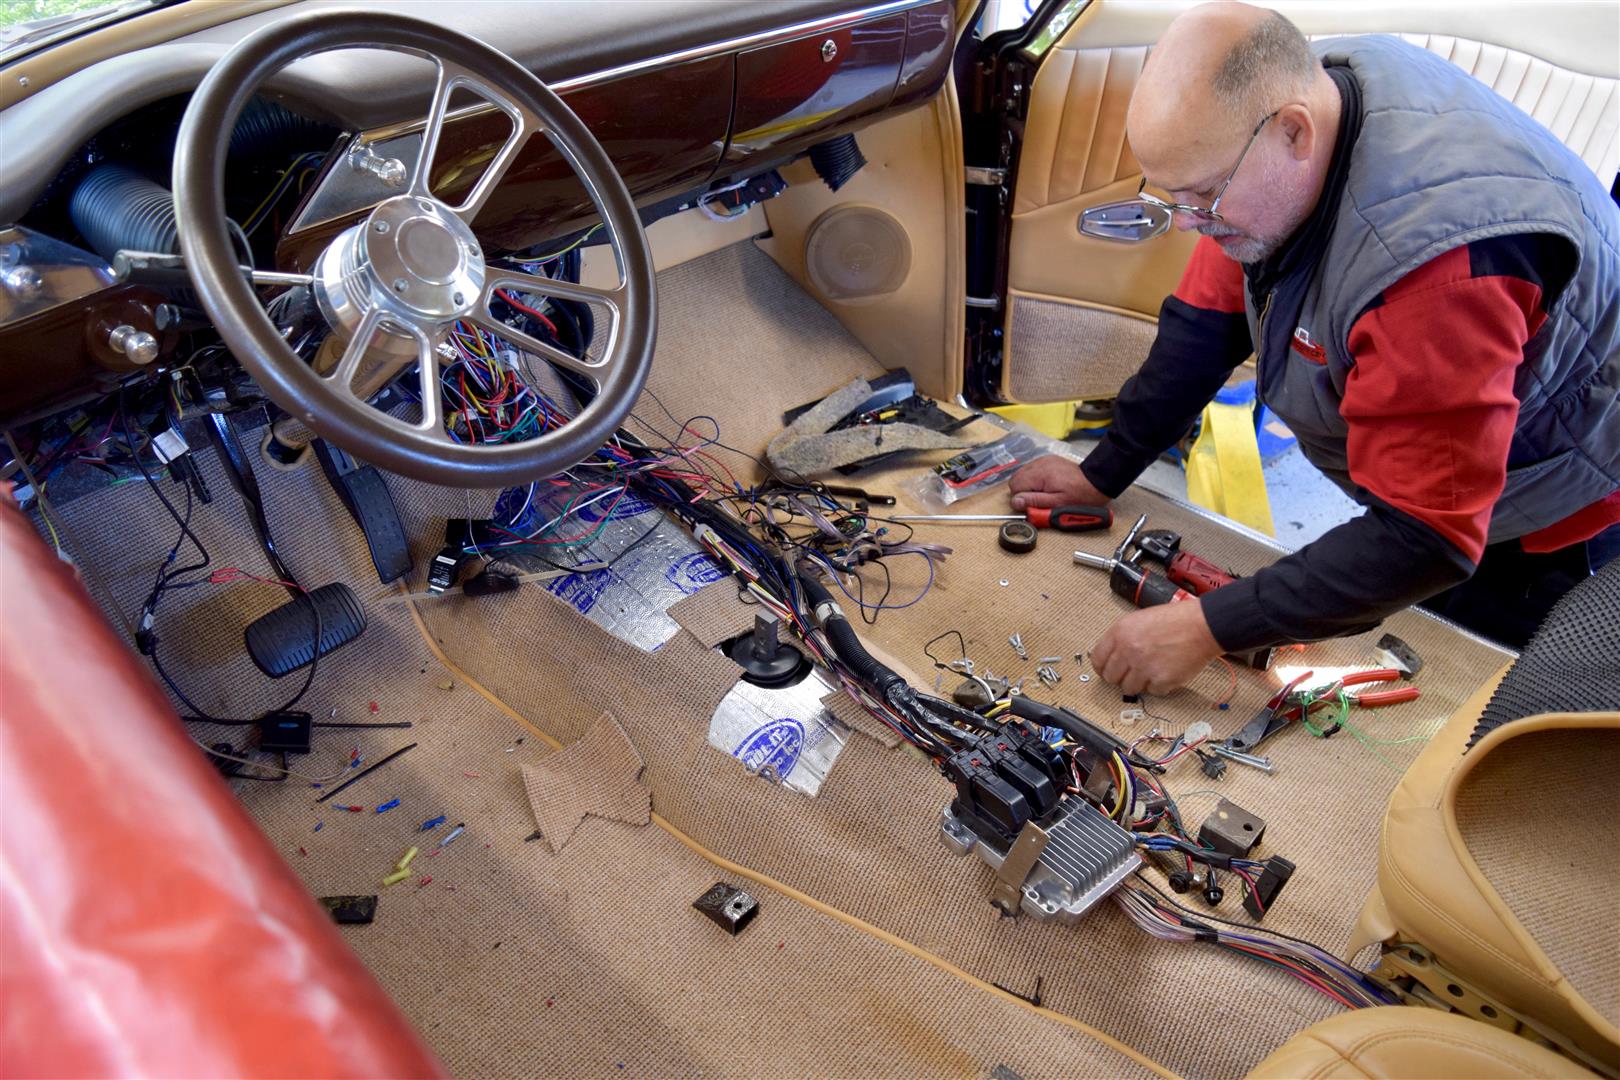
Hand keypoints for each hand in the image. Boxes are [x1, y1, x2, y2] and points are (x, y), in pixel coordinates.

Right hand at [1008, 455, 1109, 511]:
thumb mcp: (1058, 504)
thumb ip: (1035, 502)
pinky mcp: (1048, 460)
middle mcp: (1039, 464)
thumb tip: (1015, 502)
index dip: (1021, 499)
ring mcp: (1043, 460)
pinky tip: (1047, 485)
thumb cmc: (1080, 496)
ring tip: (1044, 492)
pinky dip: (1034, 479)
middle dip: (1023, 491)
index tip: (1033, 505)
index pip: (1015, 486)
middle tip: (1038, 499)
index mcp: (1040, 474)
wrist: (1096, 482)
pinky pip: (1032, 469)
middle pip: (1016, 478)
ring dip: (1028, 485)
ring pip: (1022, 474)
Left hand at [1091, 599, 1222, 695]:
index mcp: (1120, 633)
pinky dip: (1159, 686)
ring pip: (1129, 688)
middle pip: (1111, 677)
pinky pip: (1152, 692)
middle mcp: (1128, 651)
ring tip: (1151, 671)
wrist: (1202, 626)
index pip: (1097, 659)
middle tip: (1131, 674)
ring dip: (1139, 683)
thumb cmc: (1176, 620)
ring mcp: (1144, 667)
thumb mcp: (1139, 619)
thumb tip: (1112, 655)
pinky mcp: (1161, 680)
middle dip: (1120, 677)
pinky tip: (1165, 672)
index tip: (1107, 671)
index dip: (1102, 667)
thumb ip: (1123, 637)